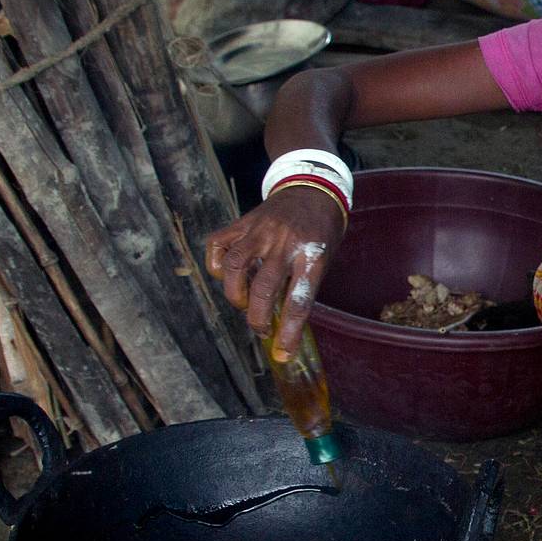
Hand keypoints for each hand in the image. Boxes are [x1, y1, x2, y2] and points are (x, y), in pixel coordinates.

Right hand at [204, 187, 345, 355]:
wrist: (311, 187)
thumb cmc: (320, 231)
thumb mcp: (324, 259)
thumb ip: (302, 286)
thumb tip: (283, 326)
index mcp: (312, 255)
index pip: (299, 301)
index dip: (289, 332)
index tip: (283, 353)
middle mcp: (284, 243)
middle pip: (263, 289)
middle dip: (258, 319)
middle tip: (261, 328)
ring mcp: (260, 230)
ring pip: (234, 267)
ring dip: (235, 295)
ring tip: (244, 303)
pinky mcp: (242, 222)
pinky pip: (218, 246)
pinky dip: (217, 266)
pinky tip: (227, 275)